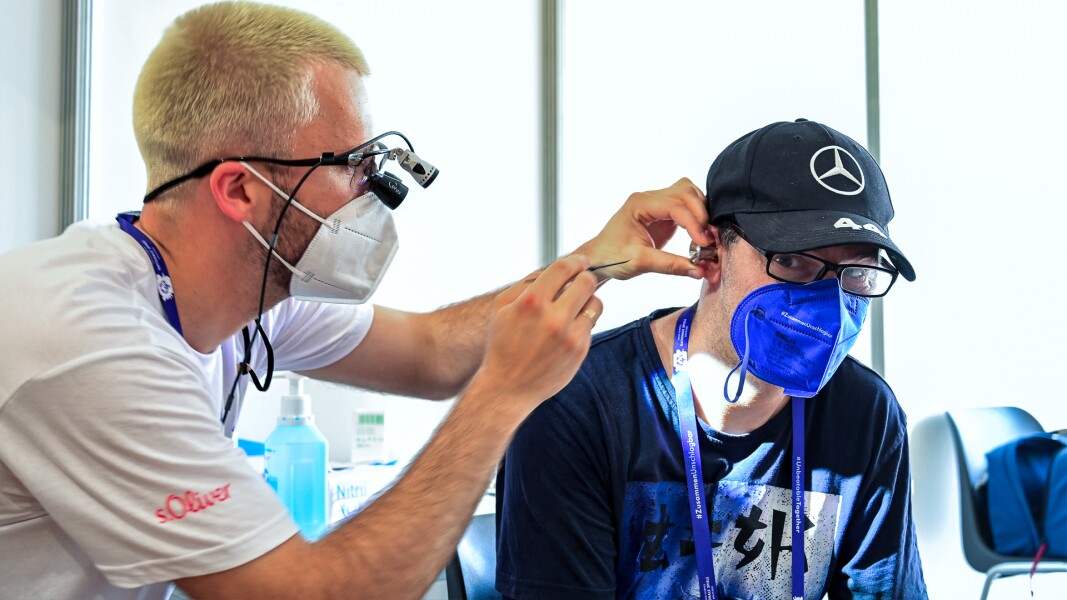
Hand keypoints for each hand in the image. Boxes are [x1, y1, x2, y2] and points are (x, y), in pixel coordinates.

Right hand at [471, 254, 601, 415]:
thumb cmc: (502, 344)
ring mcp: (570, 335)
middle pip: (586, 282)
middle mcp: (553, 317)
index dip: (576, 261)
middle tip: (580, 281)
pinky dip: (583, 323)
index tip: (580, 262)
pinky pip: (591, 325)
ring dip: (588, 300)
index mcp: (532, 302)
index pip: (564, 268)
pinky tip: (568, 329)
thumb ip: (526, 284)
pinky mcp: (580, 350)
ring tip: (575, 306)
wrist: (508, 387)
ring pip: (595, 303)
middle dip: (585, 278)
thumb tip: (553, 270)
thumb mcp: (502, 308)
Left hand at [572, 178, 709, 281]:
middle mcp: (649, 199)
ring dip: (700, 212)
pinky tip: (697, 235)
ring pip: (688, 194)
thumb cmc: (611, 257)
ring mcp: (656, 204)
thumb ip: (670, 265)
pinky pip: (685, 207)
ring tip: (702, 236)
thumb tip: (697, 270)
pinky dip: (696, 217)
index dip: (693, 222)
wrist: (598, 259)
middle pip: (685, 193)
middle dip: (700, 214)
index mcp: (639, 205)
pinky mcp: (662, 214)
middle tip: (706, 240)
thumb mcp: (639, 262)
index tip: (703, 242)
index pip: (675, 205)